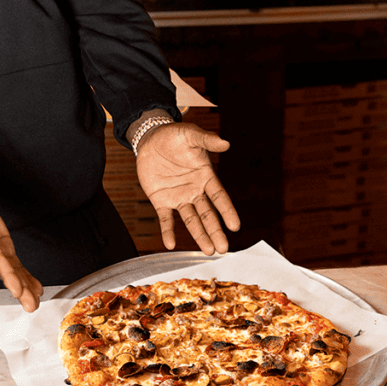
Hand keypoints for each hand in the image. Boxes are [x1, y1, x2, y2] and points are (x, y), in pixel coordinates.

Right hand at [0, 175, 42, 311]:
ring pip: (10, 271)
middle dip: (17, 288)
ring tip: (35, 302)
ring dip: (23, 288)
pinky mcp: (1, 247)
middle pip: (3, 271)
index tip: (16, 289)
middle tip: (31, 304)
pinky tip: (34, 288)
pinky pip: (13, 264)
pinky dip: (24, 277)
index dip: (6, 273)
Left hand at [135, 123, 239, 254]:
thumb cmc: (175, 136)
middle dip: (215, 231)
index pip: (219, 197)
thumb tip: (225, 143)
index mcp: (205, 176)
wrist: (151, 139)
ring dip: (199, 235)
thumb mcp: (191, 135)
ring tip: (208, 250)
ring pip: (191, 220)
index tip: (235, 226)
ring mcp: (178, 197)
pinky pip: (166, 218)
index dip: (227, 211)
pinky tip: (170, 244)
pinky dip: (167, 231)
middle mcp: (195, 191)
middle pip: (207, 214)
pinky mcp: (161, 200)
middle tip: (223, 248)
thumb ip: (207, 140)